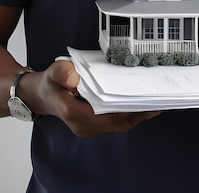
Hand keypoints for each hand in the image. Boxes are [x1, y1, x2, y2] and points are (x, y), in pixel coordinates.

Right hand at [21, 59, 160, 136]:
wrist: (40, 94)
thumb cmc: (50, 83)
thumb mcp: (53, 72)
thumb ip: (62, 73)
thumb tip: (74, 78)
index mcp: (75, 113)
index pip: (108, 115)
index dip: (129, 109)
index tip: (146, 100)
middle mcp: (83, 125)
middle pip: (118, 122)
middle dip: (139, 113)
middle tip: (158, 101)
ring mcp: (88, 127)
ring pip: (119, 124)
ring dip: (137, 115)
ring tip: (155, 103)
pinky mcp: (92, 124)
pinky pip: (115, 122)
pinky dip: (129, 115)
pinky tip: (141, 107)